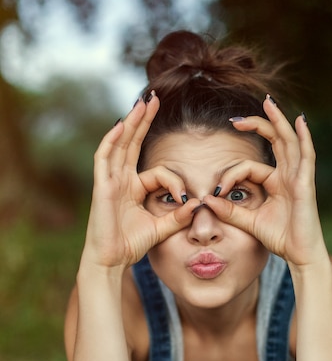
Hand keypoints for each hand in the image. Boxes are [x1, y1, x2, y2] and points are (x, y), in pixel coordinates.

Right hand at [82, 95, 199, 269]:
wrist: (111, 261)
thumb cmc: (131, 246)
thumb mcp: (161, 228)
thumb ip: (178, 217)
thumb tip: (199, 204)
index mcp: (133, 188)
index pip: (158, 172)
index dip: (174, 181)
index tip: (185, 197)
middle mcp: (121, 180)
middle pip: (132, 143)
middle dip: (143, 121)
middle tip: (154, 99)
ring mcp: (110, 181)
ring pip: (119, 144)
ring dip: (130, 122)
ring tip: (142, 102)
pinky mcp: (102, 187)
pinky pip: (104, 158)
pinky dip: (111, 141)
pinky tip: (120, 124)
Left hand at [203, 98, 328, 267]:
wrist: (299, 255)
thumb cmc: (280, 238)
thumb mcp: (249, 222)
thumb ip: (229, 211)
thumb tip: (206, 199)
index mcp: (276, 182)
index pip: (249, 167)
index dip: (229, 175)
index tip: (215, 191)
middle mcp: (289, 175)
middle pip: (275, 141)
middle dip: (258, 125)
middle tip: (236, 118)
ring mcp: (299, 177)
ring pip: (289, 142)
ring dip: (278, 121)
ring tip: (268, 102)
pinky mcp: (306, 184)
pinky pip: (307, 156)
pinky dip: (305, 138)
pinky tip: (300, 121)